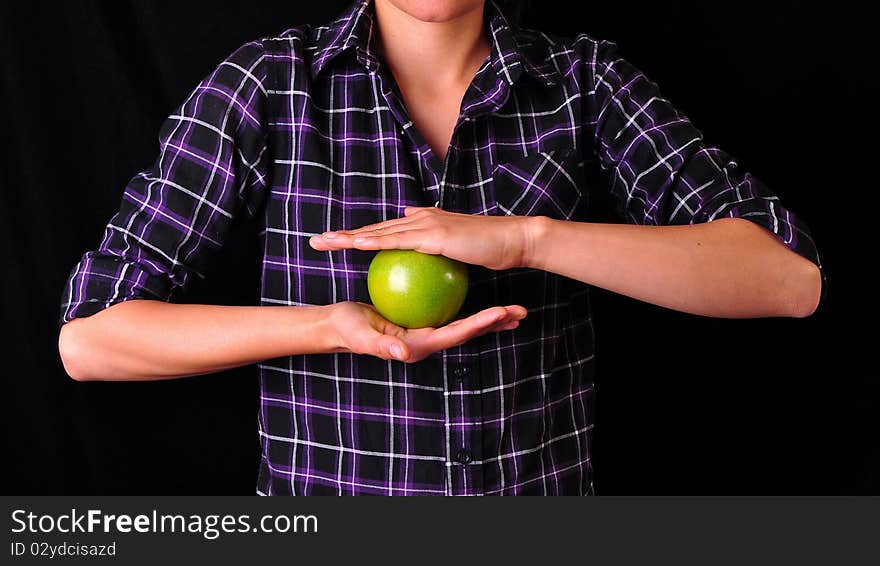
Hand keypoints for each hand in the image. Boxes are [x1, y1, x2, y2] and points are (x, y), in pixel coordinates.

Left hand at [309, 207, 540, 269]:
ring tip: (324, 243)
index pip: (387, 231)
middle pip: (374, 228)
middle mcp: (421, 218)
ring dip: (349, 237)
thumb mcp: (460, 248)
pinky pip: (397, 241)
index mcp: (425, 222)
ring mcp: (426, 224)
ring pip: (379, 232)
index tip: (339, 243)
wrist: (512, 240)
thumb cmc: (491, 248)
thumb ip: (439, 246)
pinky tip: (355, 246)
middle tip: (317, 241)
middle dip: (343, 234)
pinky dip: (374, 242)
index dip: (362, 236)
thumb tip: (422, 240)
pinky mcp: (433, 235)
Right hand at [323, 301, 526, 362]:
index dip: (478, 324)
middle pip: (468, 331)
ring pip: (464, 322)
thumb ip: (383, 346)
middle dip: (495, 323)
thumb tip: (405, 353)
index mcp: (420, 345)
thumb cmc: (350, 331)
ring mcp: (428, 331)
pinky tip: (477, 287)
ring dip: (489, 317)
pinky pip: (450, 311)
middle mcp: (429, 340)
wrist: (340, 326)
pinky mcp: (424, 320)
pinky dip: (467, 303)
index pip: (455, 334)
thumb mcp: (363, 337)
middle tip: (520, 311)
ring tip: (513, 307)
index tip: (500, 312)